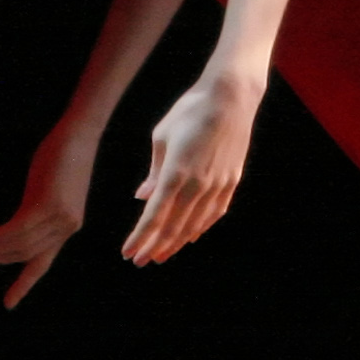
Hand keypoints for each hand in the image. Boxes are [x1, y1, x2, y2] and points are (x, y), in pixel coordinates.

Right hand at [0, 124, 95, 307]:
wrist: (79, 134)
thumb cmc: (61, 157)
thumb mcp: (47, 190)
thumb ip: (33, 210)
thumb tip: (12, 226)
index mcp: (65, 228)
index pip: (42, 263)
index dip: (23, 284)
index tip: (8, 304)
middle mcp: (65, 228)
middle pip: (25, 255)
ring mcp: (60, 217)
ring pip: (21, 244)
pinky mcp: (51, 203)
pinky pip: (22, 227)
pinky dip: (2, 235)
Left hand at [122, 72, 262, 265]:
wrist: (230, 98)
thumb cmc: (190, 111)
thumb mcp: (162, 136)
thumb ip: (154, 172)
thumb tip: (142, 198)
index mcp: (175, 173)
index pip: (153, 216)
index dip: (140, 237)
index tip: (128, 253)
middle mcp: (197, 184)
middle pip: (173, 227)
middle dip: (154, 247)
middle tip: (141, 261)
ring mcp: (217, 185)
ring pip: (194, 225)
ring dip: (176, 242)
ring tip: (162, 254)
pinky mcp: (231, 182)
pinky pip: (213, 214)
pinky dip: (199, 228)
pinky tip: (191, 235)